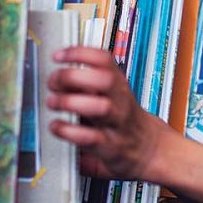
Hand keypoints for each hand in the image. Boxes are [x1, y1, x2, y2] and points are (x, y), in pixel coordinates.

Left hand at [46, 46, 172, 180]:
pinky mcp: (110, 146)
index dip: (79, 53)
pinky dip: (68, 130)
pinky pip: (89, 137)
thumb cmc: (122, 119)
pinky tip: (56, 126)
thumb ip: (86, 84)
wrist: (148, 148)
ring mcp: (116, 123)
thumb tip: (56, 76)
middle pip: (104, 80)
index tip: (58, 56)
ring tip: (53, 102)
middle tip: (54, 82)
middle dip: (73, 76)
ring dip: (70, 102)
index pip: (104, 59)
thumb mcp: (110, 94)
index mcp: (118, 84)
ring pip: (100, 107)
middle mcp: (120, 101)